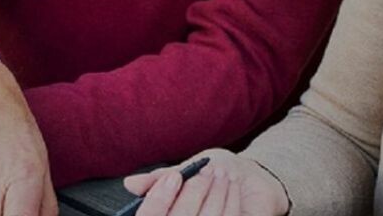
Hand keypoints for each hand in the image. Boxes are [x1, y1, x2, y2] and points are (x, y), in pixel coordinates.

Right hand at [123, 150, 289, 215]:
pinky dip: (230, 200)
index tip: (175, 176)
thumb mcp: (185, 171)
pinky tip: (233, 184)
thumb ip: (159, 179)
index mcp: (174, 211)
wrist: (253, 178)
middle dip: (195, 190)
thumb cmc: (216, 171)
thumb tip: (130, 184)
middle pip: (182, 215)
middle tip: (205, 171)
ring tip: (221, 173)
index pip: (157, 213)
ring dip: (215, 193)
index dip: (161, 198)